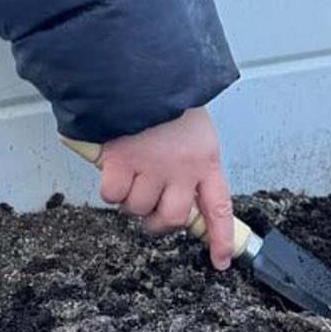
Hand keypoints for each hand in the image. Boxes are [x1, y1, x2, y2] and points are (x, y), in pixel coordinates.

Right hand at [97, 108, 233, 270]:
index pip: (219, 207)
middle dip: (160, 221)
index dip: (220, 238)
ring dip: (131, 198)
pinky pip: (113, 195)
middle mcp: (182, 169)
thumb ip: (191, 160)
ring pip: (139, 209)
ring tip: (131, 172)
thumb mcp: (194, 128)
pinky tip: (113, 166)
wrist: (141, 71)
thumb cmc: (167, 96)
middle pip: (174, 218)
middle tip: (150, 208)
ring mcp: (151, 167)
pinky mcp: (122, 162)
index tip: (220, 261)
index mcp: (205, 159)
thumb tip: (182, 193)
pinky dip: (110, 186)